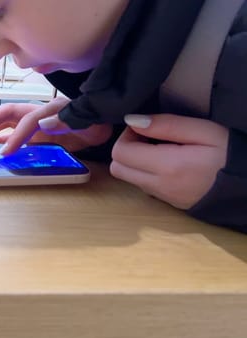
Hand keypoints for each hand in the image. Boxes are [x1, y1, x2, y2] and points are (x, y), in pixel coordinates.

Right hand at [0, 96, 113, 155]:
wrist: (104, 123)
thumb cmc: (96, 121)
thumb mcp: (87, 121)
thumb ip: (68, 120)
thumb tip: (45, 123)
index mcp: (47, 110)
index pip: (25, 123)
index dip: (14, 137)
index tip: (4, 154)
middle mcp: (37, 115)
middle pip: (7, 117)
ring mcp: (36, 124)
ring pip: (7, 125)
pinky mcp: (37, 135)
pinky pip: (14, 136)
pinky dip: (0, 140)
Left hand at [111, 114, 228, 208]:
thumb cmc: (232, 153)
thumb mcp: (204, 130)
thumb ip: (166, 125)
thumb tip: (132, 121)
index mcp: (167, 167)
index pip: (120, 153)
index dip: (127, 136)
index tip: (145, 128)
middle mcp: (160, 186)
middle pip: (118, 169)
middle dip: (126, 149)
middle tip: (149, 138)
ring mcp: (164, 198)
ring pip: (129, 179)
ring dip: (135, 162)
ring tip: (162, 148)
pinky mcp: (171, 204)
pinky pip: (144, 187)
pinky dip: (146, 173)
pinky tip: (168, 163)